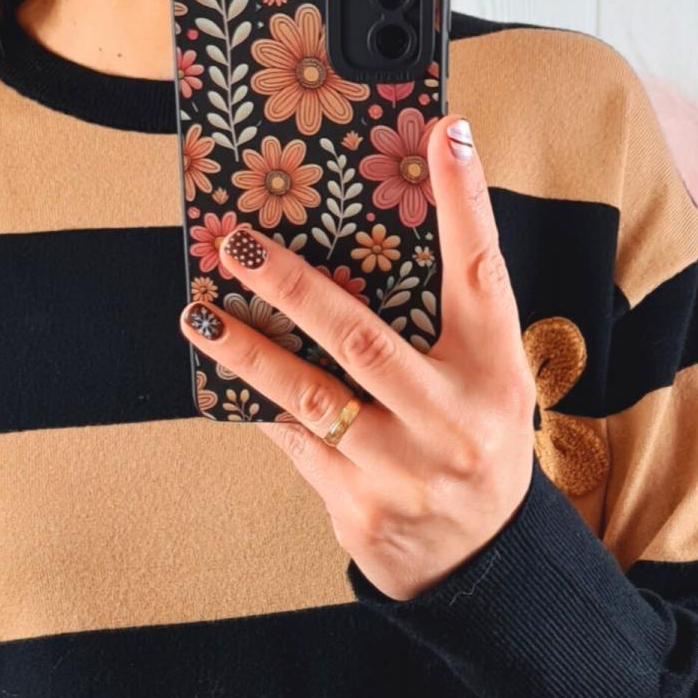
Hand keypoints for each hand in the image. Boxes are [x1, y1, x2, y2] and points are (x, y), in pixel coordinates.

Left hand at [177, 114, 536, 601]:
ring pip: (312, 396)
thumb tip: (362, 239)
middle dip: (294, 286)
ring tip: (201, 312)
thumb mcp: (485, 381)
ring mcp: (405, 471)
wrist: (482, 563)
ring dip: (248, 351)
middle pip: (363, 338)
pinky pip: (296, 444)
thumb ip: (443, 320)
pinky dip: (259, 405)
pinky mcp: (361, 509)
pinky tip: (223, 374)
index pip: (483, 273)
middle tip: (239, 244)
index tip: (446, 134)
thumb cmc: (471, 444)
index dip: (466, 201)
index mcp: (496, 373)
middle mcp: (455, 420)